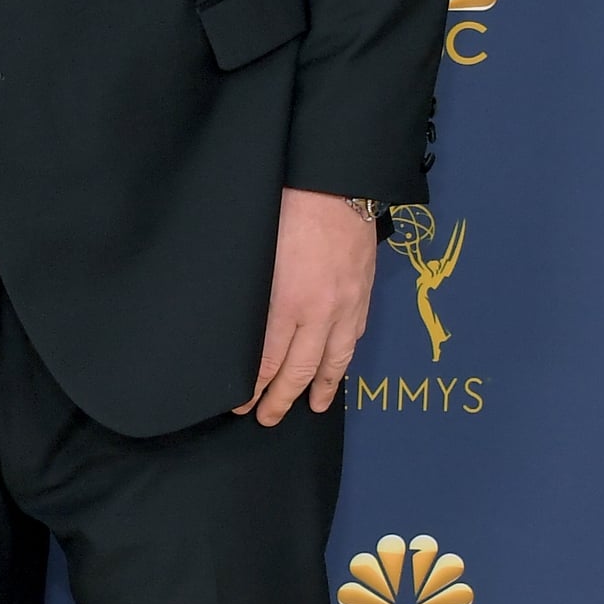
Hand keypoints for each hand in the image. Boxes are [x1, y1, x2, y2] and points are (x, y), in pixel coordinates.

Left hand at [235, 189, 378, 426]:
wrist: (337, 184)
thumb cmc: (288, 209)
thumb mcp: (257, 255)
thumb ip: (254, 297)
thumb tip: (239, 332)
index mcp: (288, 302)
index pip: (267, 360)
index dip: (254, 387)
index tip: (241, 404)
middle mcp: (320, 312)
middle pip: (300, 368)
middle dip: (282, 398)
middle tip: (267, 419)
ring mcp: (347, 304)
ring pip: (334, 359)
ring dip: (322, 388)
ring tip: (312, 408)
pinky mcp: (363, 292)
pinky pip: (355, 336)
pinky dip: (345, 359)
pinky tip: (338, 368)